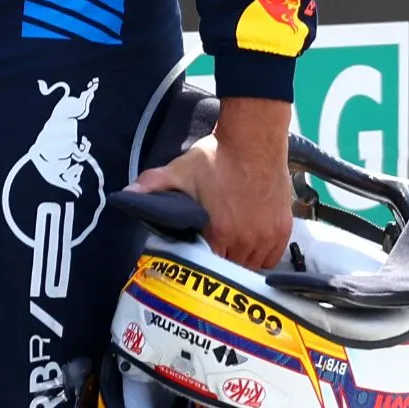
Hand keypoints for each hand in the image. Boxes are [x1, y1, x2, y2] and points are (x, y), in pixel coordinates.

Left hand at [139, 94, 293, 270]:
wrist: (254, 139)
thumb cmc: (217, 156)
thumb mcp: (180, 171)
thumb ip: (152, 186)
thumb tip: (125, 194)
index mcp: (219, 232)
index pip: (210, 266)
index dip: (202, 264)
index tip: (197, 258)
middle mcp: (246, 239)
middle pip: (232, 268)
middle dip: (222, 264)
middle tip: (214, 252)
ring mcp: (268, 235)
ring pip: (254, 265)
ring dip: (243, 260)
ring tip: (233, 248)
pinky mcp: (283, 227)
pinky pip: (273, 256)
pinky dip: (263, 254)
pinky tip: (252, 244)